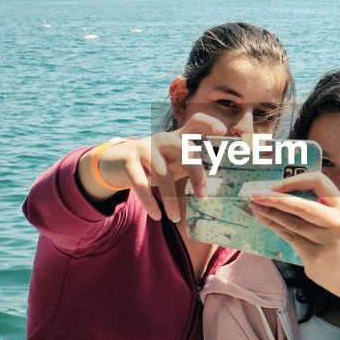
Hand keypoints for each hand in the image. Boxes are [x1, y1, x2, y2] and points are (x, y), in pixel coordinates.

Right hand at [87, 112, 227, 221]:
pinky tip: (157, 216)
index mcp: (178, 137)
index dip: (209, 123)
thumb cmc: (155, 164)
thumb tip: (220, 184)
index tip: (223, 132)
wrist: (116, 162)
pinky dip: (150, 203)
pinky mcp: (128, 161)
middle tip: (203, 196)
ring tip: (176, 217)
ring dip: (171, 199)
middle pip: (185, 150)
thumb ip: (192, 164)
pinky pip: (142, 185)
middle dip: (196, 173)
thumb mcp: (174, 160)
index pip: (196, 122)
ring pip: (163, 174)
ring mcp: (145, 148)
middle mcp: (163, 139)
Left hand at [248, 172, 339, 279]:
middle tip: (255, 195)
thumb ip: (313, 200)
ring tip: (254, 206)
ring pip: (293, 223)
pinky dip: (274, 225)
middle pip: (304, 207)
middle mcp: (338, 222)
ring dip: (270, 213)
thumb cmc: (331, 234)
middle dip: (276, 200)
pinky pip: (290, 236)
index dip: (295, 181)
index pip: (318, 182)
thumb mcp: (331, 213)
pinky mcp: (315, 256)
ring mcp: (327, 241)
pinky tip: (263, 218)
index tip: (276, 186)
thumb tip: (275, 189)